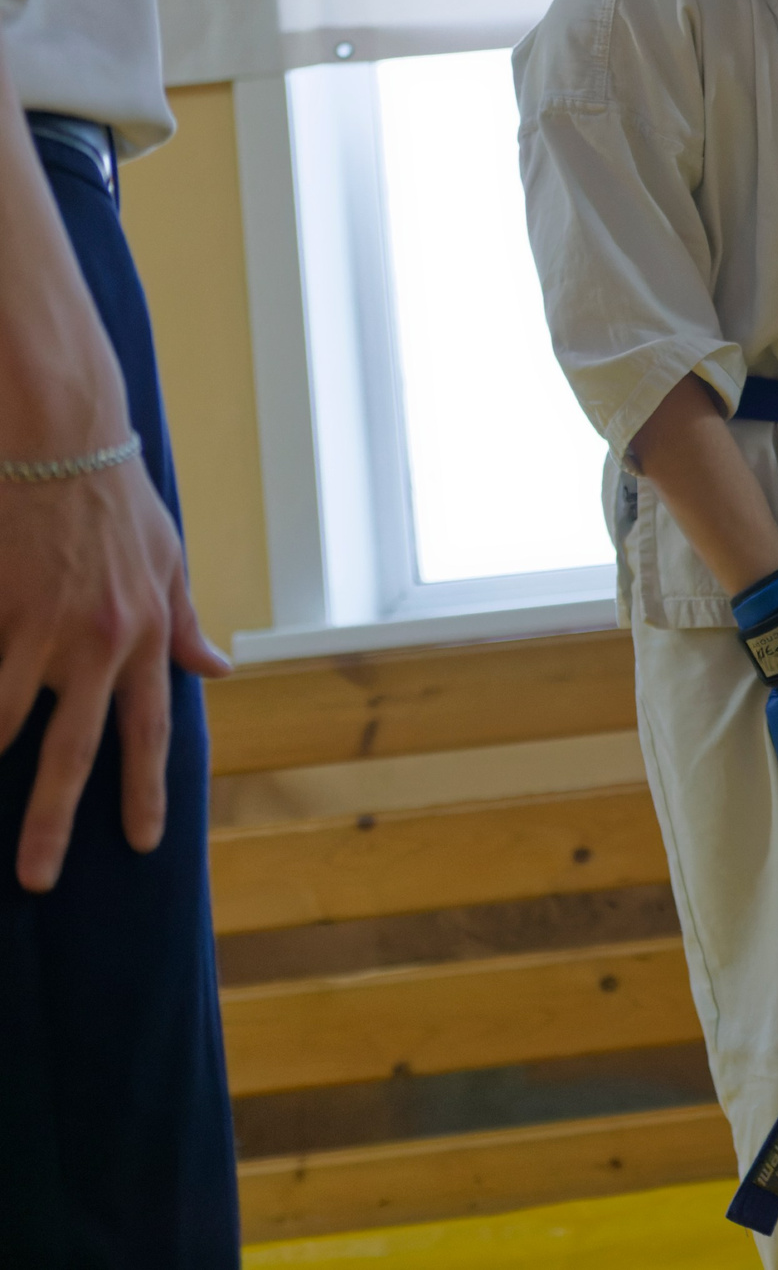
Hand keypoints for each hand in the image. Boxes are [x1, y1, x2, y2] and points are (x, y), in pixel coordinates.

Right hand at [0, 461, 230, 892]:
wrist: (63, 437)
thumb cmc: (116, 499)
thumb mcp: (169, 560)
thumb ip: (183, 623)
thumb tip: (217, 669)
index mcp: (142, 636)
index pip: (148, 730)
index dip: (143, 788)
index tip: (142, 840)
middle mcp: (93, 641)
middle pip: (71, 749)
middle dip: (54, 820)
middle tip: (40, 878)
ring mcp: (35, 625)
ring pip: (1, 719)